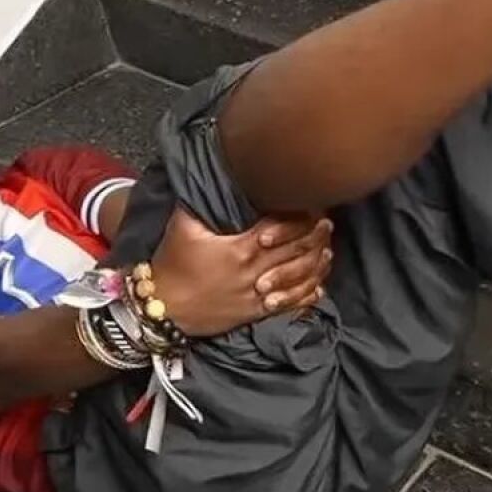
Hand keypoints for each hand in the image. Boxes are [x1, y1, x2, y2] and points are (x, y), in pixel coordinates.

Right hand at [149, 207, 333, 337]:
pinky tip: (318, 285)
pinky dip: (307, 294)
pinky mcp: (255, 313)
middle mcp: (255, 271)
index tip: (311, 204)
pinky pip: (289, 304)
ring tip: (328, 248)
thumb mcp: (182, 227)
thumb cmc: (173, 266)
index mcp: (241, 248)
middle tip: (328, 221)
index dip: (299, 216)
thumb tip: (210, 179)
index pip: (280, 228)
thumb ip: (199, 203)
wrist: (164, 309)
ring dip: (316, 262)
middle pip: (295, 251)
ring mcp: (258, 295)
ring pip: (297, 278)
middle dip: (314, 235)